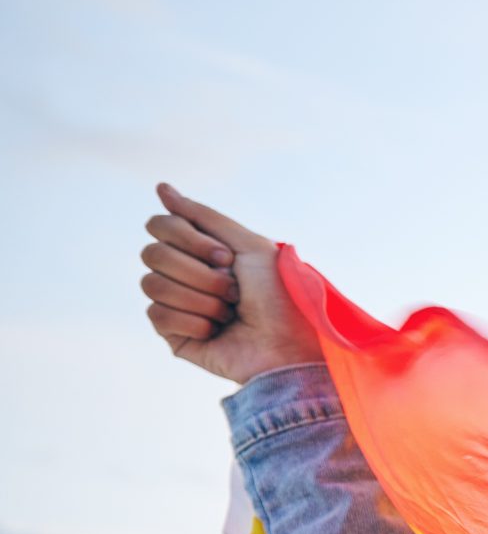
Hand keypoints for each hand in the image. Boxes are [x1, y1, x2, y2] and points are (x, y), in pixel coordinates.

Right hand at [141, 182, 323, 383]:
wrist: (289, 345)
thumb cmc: (279, 296)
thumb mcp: (250, 245)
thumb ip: (204, 215)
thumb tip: (161, 188)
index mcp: (200, 250)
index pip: (160, 226)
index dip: (190, 239)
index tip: (227, 257)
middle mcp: (184, 273)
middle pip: (152, 253)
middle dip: (199, 273)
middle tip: (234, 290)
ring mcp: (176, 303)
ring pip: (151, 284)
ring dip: (201, 299)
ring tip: (230, 313)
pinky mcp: (173, 334)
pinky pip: (157, 315)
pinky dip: (193, 321)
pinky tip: (217, 331)